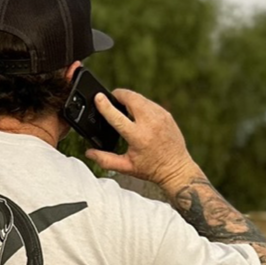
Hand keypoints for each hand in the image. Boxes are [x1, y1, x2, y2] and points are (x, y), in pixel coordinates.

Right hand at [85, 89, 204, 193]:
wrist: (176, 169)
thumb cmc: (151, 169)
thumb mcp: (125, 167)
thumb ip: (104, 159)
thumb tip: (89, 152)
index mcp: (138, 137)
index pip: (118, 116)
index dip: (105, 106)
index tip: (98, 98)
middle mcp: (150, 123)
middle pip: (131, 98)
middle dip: (118, 95)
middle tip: (110, 99)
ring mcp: (160, 116)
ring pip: (140, 98)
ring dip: (129, 99)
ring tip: (122, 107)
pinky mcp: (166, 114)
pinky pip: (149, 102)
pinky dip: (140, 104)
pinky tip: (136, 113)